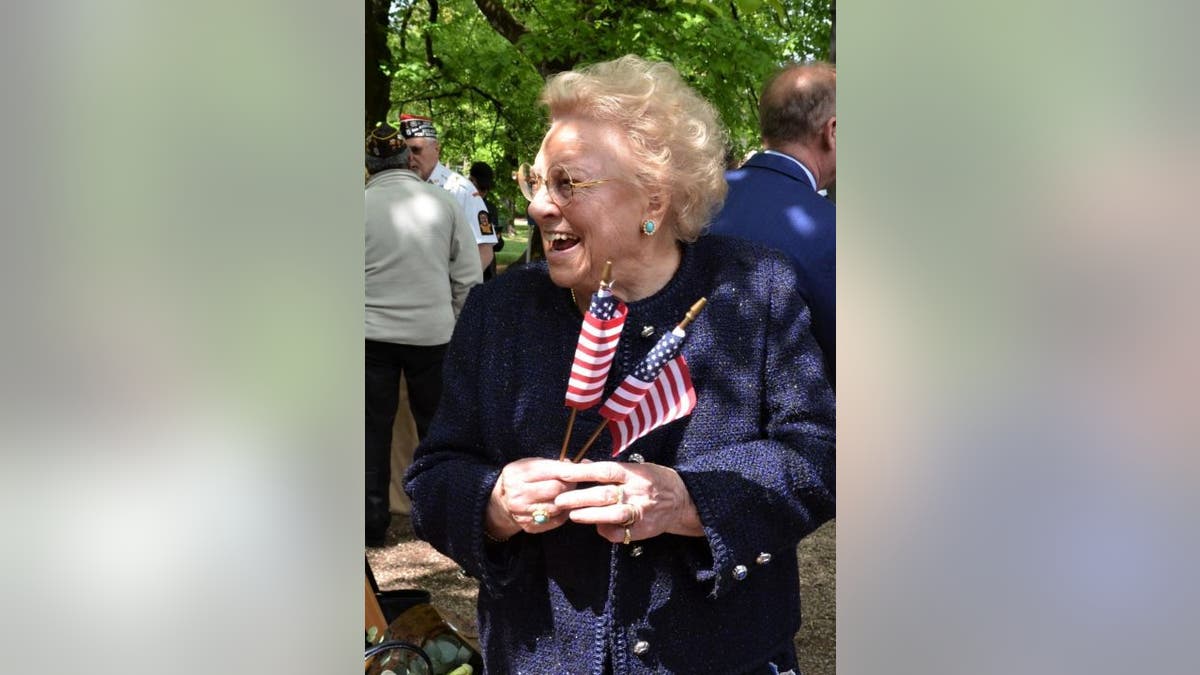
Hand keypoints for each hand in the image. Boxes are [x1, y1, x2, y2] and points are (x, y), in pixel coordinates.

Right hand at [485, 458, 576, 540]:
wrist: (502, 501)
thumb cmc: (521, 478)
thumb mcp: (529, 464)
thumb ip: (550, 464)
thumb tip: (573, 465)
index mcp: (517, 474)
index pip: (552, 472)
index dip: (571, 471)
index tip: (584, 470)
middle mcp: (517, 495)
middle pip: (556, 490)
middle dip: (570, 485)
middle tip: (574, 482)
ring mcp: (522, 513)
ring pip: (558, 506)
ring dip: (568, 500)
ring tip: (568, 493)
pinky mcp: (529, 526)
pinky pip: (556, 520)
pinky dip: (564, 512)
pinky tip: (563, 506)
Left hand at [552, 461, 703, 543]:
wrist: (682, 501)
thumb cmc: (654, 481)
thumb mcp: (636, 468)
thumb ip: (611, 470)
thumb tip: (583, 464)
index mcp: (634, 473)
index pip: (604, 470)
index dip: (583, 472)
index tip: (563, 473)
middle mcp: (637, 491)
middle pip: (604, 494)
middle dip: (579, 497)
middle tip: (559, 500)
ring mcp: (641, 510)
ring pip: (612, 514)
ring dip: (590, 515)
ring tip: (573, 516)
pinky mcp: (643, 528)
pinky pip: (621, 533)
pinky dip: (606, 531)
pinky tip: (597, 528)